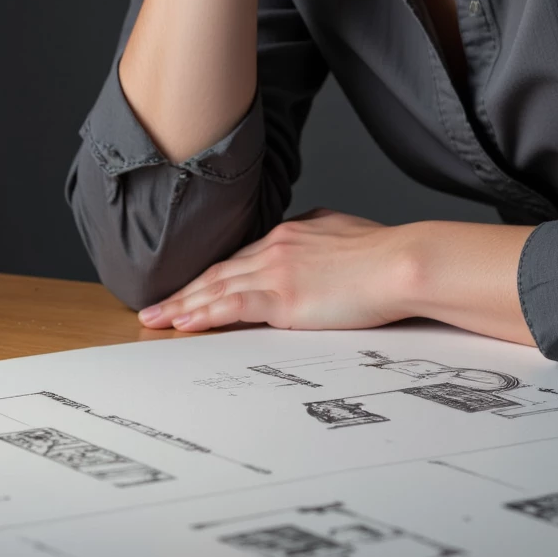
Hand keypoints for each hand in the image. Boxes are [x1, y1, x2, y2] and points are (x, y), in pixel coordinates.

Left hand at [137, 208, 414, 332]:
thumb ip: (319, 236)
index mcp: (291, 233)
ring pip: (217, 289)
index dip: (212, 275)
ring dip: (182, 304)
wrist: (402, 262)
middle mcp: (277, 247)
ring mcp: (277, 270)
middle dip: (184, 289)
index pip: (241, 257)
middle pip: (219, 271)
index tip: (192, 286)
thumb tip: (312, 239)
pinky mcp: (284, 297)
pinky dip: (203, 315)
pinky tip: (184, 323)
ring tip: (156, 318)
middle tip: (155, 304)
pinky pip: (232, 307)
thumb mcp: (343, 232)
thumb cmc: (385, 253)